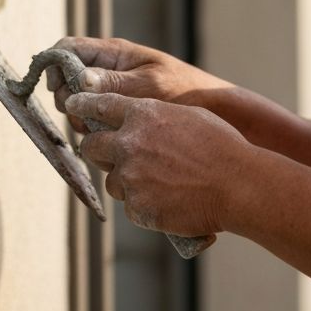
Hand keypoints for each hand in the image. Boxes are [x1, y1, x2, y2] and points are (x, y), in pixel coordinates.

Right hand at [46, 36, 231, 131]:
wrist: (213, 112)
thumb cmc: (186, 93)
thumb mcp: (151, 86)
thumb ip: (115, 83)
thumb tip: (80, 80)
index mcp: (115, 53)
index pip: (69, 48)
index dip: (54, 64)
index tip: (55, 87)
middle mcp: (108, 70)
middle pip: (67, 79)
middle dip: (67, 98)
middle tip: (83, 117)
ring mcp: (111, 91)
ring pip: (77, 102)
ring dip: (80, 117)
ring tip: (100, 130)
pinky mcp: (117, 111)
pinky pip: (92, 117)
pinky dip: (92, 127)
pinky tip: (107, 139)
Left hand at [65, 90, 249, 235]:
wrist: (237, 184)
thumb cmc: (221, 146)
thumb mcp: (187, 115)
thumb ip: (155, 116)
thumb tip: (140, 122)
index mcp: (141, 114)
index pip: (98, 104)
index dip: (83, 104)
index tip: (73, 104)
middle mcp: (128, 142)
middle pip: (91, 145)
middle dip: (98, 149)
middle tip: (110, 154)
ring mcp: (130, 176)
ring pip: (111, 179)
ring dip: (126, 180)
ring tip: (158, 181)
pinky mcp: (136, 206)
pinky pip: (129, 204)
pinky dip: (143, 203)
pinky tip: (166, 199)